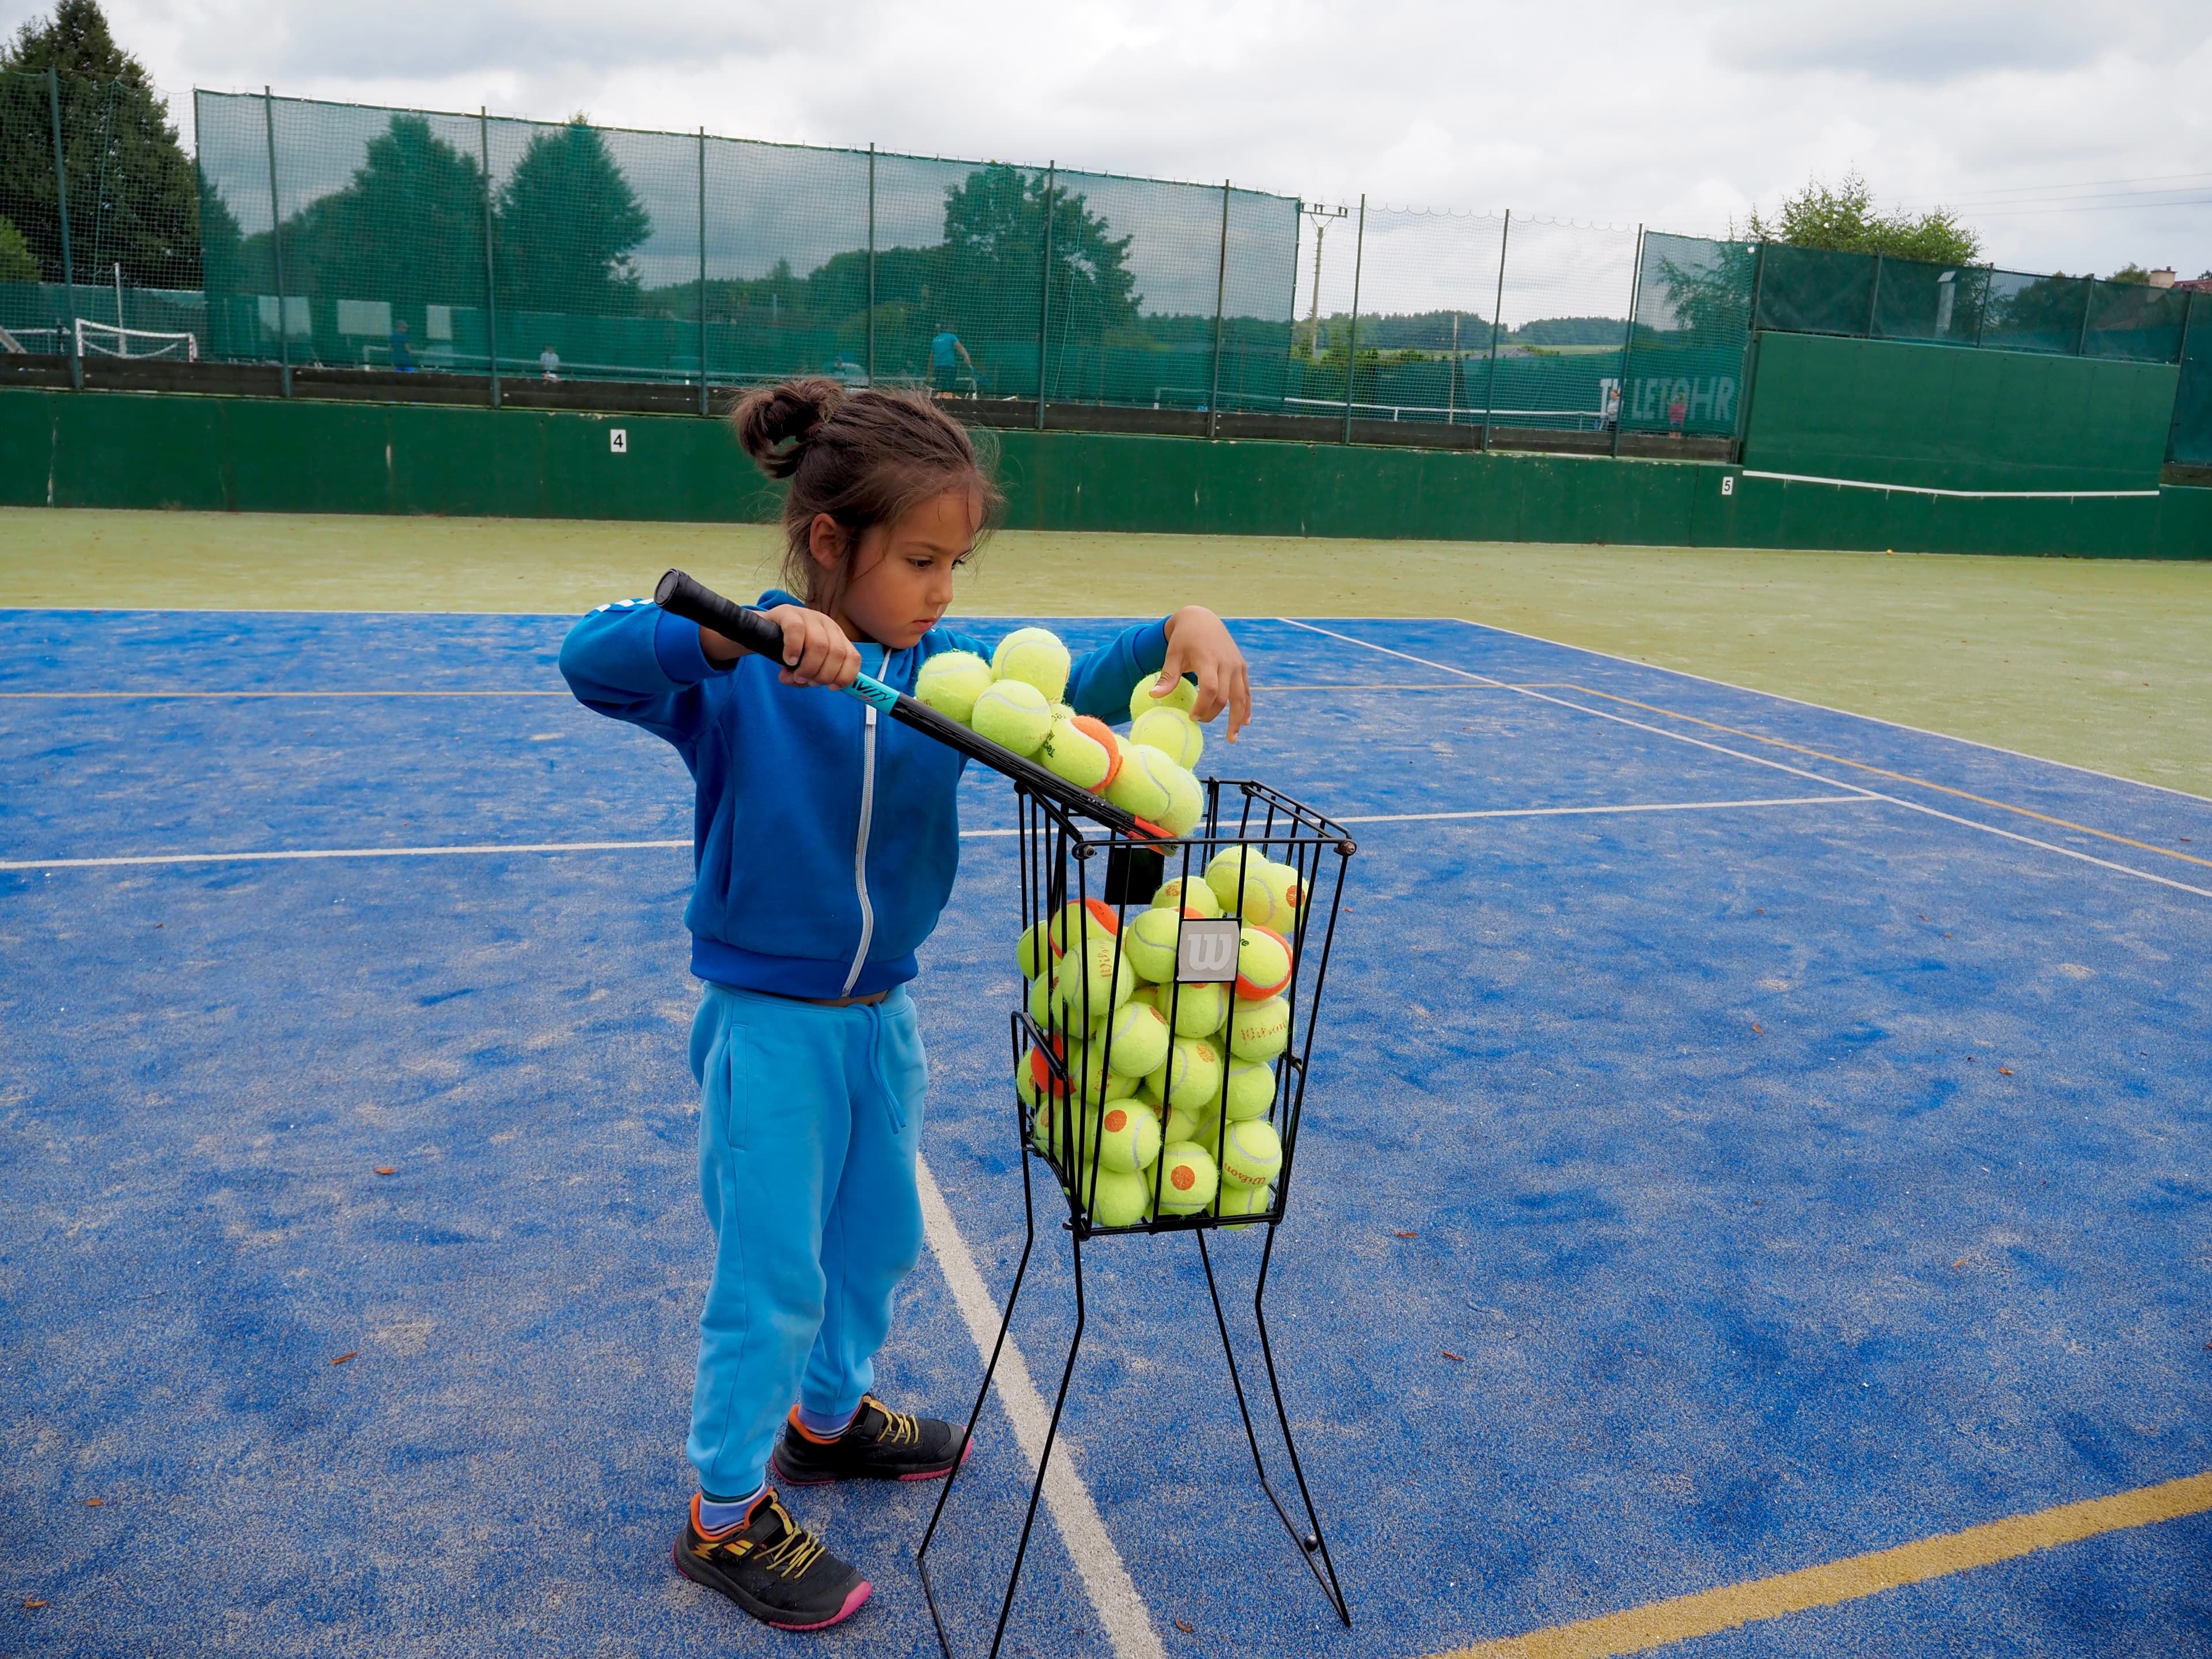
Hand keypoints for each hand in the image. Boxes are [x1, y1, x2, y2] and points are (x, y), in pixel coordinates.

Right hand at [712, 605, 859, 688]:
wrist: (761, 632)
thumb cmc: (788, 651)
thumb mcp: (803, 667)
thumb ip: (808, 678)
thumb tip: (803, 682)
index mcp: (836, 637)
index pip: (853, 657)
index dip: (845, 676)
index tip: (831, 687)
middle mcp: (827, 624)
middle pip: (836, 653)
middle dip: (822, 674)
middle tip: (806, 681)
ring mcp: (808, 616)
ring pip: (819, 644)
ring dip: (809, 667)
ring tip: (796, 675)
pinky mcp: (788, 613)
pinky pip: (796, 631)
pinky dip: (793, 650)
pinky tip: (788, 660)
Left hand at [1153, 607, 1252, 742]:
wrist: (1202, 619)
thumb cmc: (1183, 639)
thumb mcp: (1172, 654)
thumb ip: (1167, 676)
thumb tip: (1154, 696)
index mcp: (1208, 659)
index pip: (1210, 689)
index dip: (1202, 706)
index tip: (1192, 717)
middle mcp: (1226, 663)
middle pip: (1225, 696)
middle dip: (1213, 714)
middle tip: (1199, 722)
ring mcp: (1236, 665)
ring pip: (1240, 697)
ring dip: (1237, 719)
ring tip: (1232, 739)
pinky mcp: (1242, 666)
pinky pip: (1247, 690)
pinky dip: (1246, 707)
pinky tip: (1245, 722)